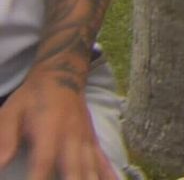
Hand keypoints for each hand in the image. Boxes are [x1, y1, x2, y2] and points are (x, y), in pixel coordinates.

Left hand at [0, 68, 117, 179]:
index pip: (44, 161)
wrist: (62, 77)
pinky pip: (104, 162)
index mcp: (49, 130)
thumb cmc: (32, 98)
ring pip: (91, 169)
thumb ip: (5, 140)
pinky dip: (110, 176)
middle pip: (74, 170)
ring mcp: (86, 141)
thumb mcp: (11, 113)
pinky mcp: (93, 142)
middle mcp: (72, 137)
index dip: (39, 178)